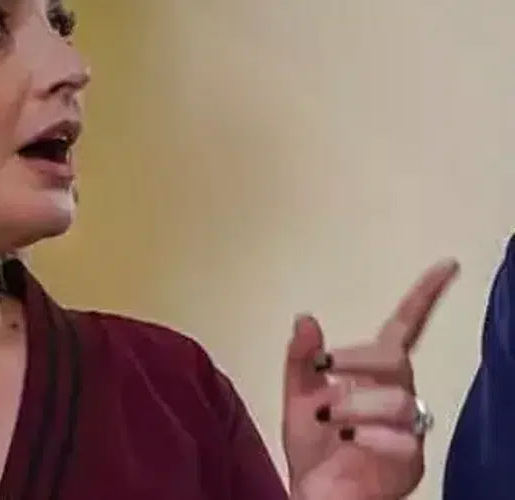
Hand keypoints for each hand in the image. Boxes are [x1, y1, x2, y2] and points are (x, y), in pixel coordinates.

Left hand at [282, 259, 458, 499]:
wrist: (316, 494)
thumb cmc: (314, 449)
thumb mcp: (297, 398)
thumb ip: (300, 360)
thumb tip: (305, 317)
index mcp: (372, 377)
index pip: (404, 329)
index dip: (423, 297)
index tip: (445, 265)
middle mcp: (396, 397)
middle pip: (398, 360)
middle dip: (358, 359)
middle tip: (325, 370)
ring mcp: (407, 429)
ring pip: (400, 398)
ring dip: (356, 403)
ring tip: (325, 418)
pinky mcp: (409, 460)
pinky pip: (405, 438)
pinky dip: (372, 434)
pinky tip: (348, 438)